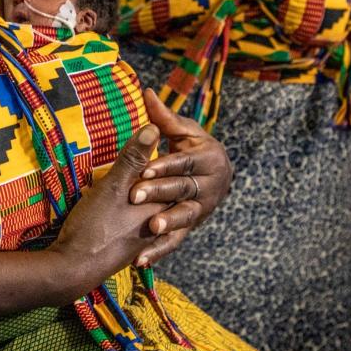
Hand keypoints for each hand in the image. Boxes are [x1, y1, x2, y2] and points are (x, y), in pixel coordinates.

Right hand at [49, 123, 164, 293]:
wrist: (75, 269)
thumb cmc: (96, 225)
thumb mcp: (114, 186)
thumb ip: (134, 158)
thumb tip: (154, 127)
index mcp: (158, 207)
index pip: (174, 179)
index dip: (172, 160)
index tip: (166, 140)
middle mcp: (156, 225)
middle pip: (167, 197)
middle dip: (162, 179)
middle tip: (154, 159)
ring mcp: (142, 240)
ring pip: (154, 213)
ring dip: (148, 199)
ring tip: (140, 184)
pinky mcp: (127, 249)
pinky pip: (141, 228)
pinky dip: (138, 216)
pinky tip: (129, 214)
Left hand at [127, 89, 233, 266]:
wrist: (215, 173)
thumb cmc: (193, 146)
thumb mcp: (182, 131)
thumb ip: (163, 117)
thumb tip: (147, 90)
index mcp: (210, 158)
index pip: (184, 162)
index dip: (164, 164)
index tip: (144, 167)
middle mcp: (211, 186)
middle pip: (182, 189)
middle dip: (159, 193)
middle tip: (135, 196)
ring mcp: (202, 209)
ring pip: (183, 217)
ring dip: (168, 224)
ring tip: (150, 229)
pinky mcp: (191, 227)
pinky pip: (176, 242)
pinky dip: (159, 251)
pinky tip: (141, 260)